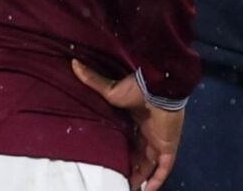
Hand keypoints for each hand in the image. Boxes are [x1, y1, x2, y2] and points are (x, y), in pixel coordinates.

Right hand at [71, 60, 183, 190]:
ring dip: (140, 178)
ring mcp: (159, 142)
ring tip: (127, 188)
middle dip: (128, 168)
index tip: (107, 160)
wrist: (159, 90)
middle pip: (138, 156)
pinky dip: (156, 181)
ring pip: (149, 167)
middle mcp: (147, 134)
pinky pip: (163, 170)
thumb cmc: (136, 90)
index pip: (127, 141)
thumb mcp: (111, 90)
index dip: (119, 152)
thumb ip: (93, 80)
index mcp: (136, 122)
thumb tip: (74, 63)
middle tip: (116, 178)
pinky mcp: (168, 149)